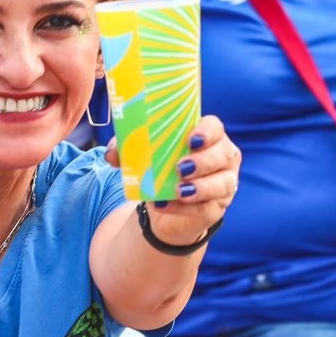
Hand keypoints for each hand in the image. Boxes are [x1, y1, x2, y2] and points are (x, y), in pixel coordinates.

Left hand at [106, 114, 238, 249]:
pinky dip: (185, 208)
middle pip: (224, 154)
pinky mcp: (215, 209)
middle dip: (205, 161)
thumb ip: (127, 149)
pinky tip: (166, 205)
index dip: (207, 132)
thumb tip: (111, 153)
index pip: (215, 127)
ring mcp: (223, 184)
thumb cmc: (159, 169)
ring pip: (223, 183)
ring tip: (179, 189)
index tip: (191, 140)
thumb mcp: (142, 156)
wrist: (164, 206)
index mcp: (207, 137)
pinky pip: (206, 208)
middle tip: (181, 167)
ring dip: (202, 187)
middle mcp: (222, 158)